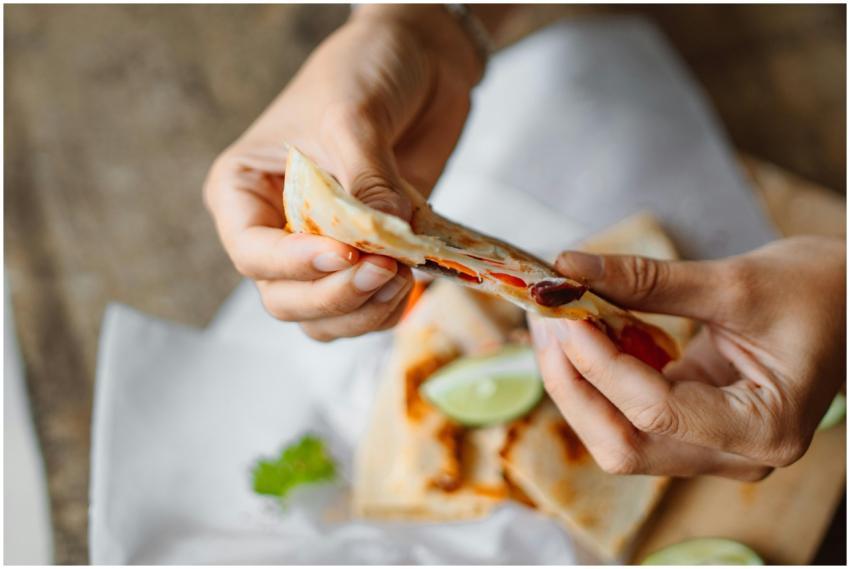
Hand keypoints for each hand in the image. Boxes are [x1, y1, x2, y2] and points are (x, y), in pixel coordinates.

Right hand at [203, 5, 479, 340]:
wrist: (418, 58)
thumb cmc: (364, 69)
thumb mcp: (353, 115)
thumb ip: (366, 182)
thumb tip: (386, 241)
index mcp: (245, 190)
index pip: (251, 252)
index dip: (293, 265)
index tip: (343, 252)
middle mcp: (278, 228)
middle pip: (286, 299)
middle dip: (335, 296)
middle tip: (385, 270)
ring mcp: (323, 247)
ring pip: (325, 317)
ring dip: (364, 311)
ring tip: (403, 276)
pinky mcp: (368, 254)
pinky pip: (366, 307)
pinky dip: (388, 307)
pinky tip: (413, 281)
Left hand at [529, 236, 844, 479]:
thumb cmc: (820, 292)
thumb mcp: (735, 281)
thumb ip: (648, 281)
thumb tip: (569, 268)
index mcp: (765, 429)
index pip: (657, 411)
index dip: (600, 364)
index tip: (561, 314)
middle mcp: (737, 455)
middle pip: (626, 443)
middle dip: (574, 384)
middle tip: (543, 322)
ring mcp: (713, 448)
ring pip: (620, 438)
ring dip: (578, 383)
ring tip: (555, 324)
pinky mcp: (694, 429)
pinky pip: (631, 417)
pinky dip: (600, 379)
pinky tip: (584, 334)